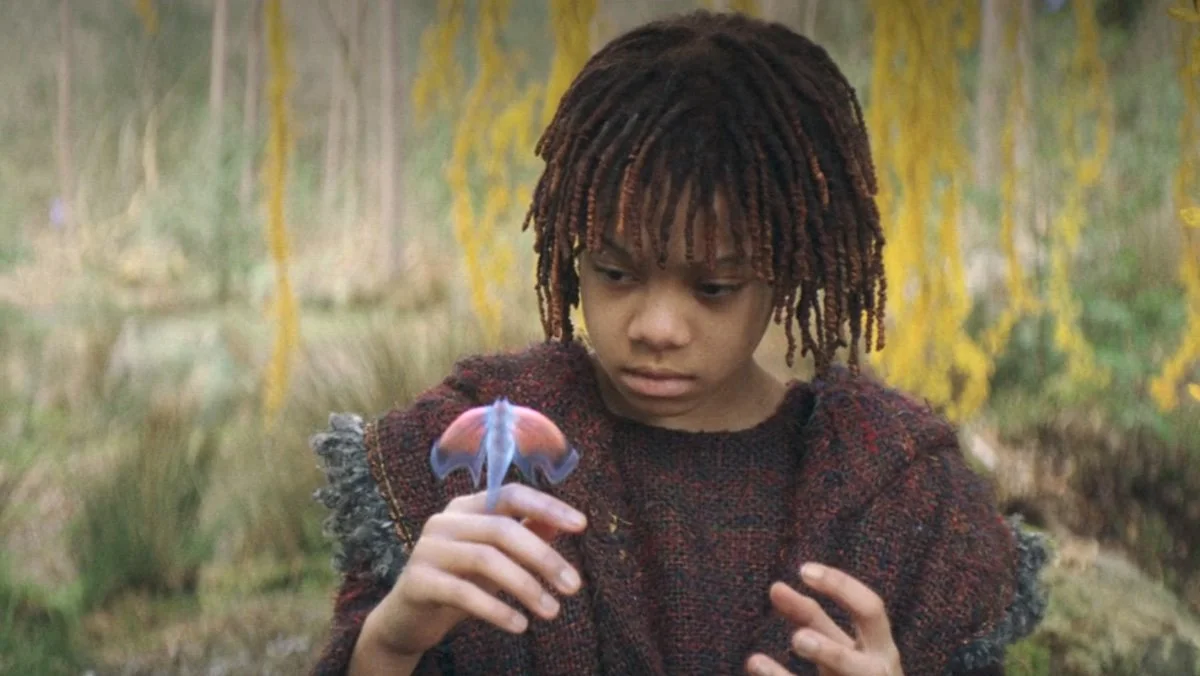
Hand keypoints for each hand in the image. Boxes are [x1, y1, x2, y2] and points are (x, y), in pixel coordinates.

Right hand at [363, 483, 587, 658]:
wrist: (406, 620)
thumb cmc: (458, 583)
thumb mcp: (495, 558)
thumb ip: (524, 536)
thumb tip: (562, 524)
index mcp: (465, 507)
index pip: (510, 494)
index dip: (547, 507)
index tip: (582, 525)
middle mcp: (444, 521)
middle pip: (502, 528)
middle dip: (543, 557)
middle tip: (574, 586)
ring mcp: (427, 549)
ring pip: (486, 559)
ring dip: (526, 586)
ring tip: (552, 611)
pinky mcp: (417, 581)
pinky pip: (463, 592)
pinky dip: (496, 609)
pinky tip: (520, 625)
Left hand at [745, 563, 902, 675]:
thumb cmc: (854, 672)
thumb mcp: (838, 644)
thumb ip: (811, 618)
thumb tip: (776, 587)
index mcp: (880, 648)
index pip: (870, 609)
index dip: (841, 586)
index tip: (804, 570)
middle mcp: (876, 671)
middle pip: (858, 661)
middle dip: (831, 650)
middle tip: (798, 637)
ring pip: (844, 673)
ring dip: (826, 657)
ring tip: (796, 641)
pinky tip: (755, 663)